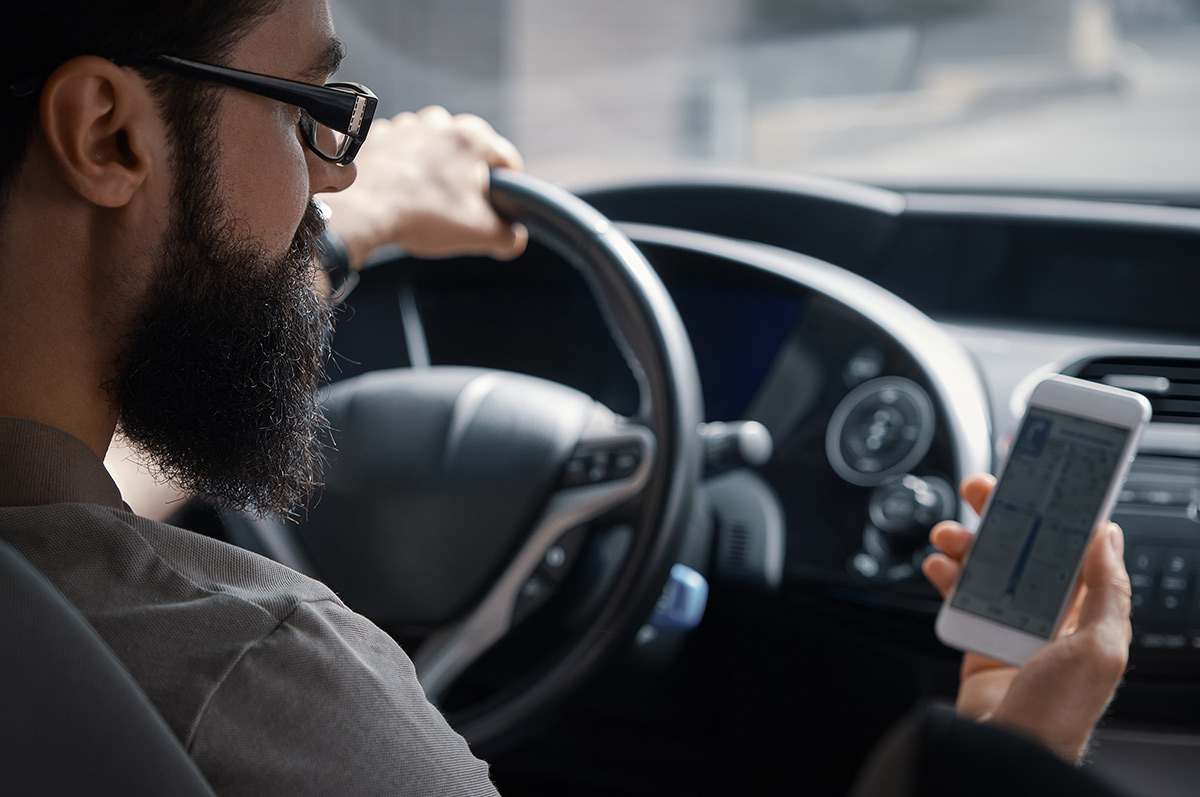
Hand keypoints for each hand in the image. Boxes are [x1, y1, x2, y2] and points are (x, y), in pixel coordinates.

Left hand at [318, 105, 527, 267]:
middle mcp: (441, 122)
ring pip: (436, 149)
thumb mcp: (480, 234)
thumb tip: (513, 238)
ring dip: (437, 170)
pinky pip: (404, 151)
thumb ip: (509, 236)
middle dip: (469, 179)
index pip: (508, 161)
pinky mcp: (379, 135)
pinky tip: (403, 191)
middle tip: (460, 209)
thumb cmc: (422, 215)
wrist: (362, 211)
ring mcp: (407, 125)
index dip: (511, 189)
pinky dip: (407, 167)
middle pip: (470, 154)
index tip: (503, 207)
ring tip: (428, 200)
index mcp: (472, 137)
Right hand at [922, 473, 1132, 763]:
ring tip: (947, 533)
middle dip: (1000, 515)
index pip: (1072, 549)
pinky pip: (959, 596)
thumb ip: (1106, 590)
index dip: (1054, 513)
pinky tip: (937, 566)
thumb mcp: (1099, 647)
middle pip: (1023, 549)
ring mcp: (1009, 627)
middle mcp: (1048, 617)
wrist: (1006, 750)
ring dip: (965, 542)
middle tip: (979, 490)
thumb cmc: (1058, 711)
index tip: (1037, 482)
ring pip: (985, 566)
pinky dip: (945, 575)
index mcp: (1086, 613)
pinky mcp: (976, 639)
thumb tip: (1108, 536)